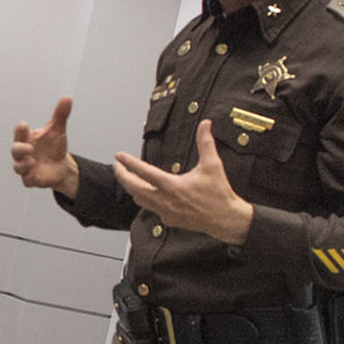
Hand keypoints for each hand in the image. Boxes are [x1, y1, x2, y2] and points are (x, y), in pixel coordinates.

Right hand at [12, 97, 79, 198]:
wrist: (61, 165)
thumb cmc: (53, 146)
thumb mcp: (58, 130)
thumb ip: (60, 114)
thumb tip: (67, 98)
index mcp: (27, 139)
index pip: (19, 133)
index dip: (20, 130)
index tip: (24, 125)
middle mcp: (24, 153)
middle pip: (15, 151)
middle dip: (19, 149)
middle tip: (29, 147)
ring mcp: (26, 167)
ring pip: (18, 167)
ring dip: (24, 165)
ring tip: (32, 161)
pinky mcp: (32, 179)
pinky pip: (27, 181)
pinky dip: (30, 178)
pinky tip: (35, 175)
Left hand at [113, 119, 253, 244]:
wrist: (226, 219)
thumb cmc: (219, 193)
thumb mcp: (213, 165)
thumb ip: (206, 142)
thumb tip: (206, 124)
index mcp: (172, 186)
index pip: (144, 172)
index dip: (129, 163)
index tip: (119, 156)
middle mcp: (166, 200)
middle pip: (134, 188)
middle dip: (122, 176)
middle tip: (117, 166)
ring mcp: (166, 212)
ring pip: (140, 200)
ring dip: (132, 188)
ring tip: (127, 178)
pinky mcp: (169, 220)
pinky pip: (151, 209)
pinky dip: (145, 199)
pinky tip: (145, 194)